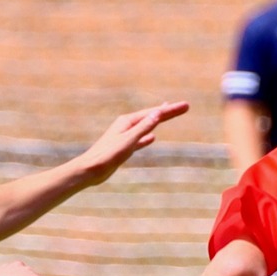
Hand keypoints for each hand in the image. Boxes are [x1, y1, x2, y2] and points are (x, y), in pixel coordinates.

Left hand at [72, 101, 189, 186]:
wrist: (90, 170)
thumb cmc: (107, 155)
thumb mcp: (128, 141)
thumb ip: (142, 128)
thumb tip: (157, 113)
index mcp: (127, 121)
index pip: (154, 113)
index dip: (171, 110)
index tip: (186, 106)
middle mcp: (126, 126)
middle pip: (151, 117)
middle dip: (168, 112)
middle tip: (184, 107)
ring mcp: (125, 136)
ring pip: (146, 126)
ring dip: (158, 121)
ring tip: (167, 114)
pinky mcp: (124, 148)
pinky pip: (140, 139)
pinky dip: (148, 137)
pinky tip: (153, 138)